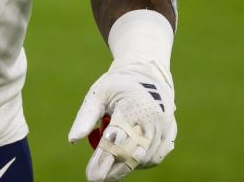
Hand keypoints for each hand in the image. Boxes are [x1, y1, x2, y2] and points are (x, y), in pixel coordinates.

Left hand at [68, 58, 175, 180]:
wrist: (148, 73)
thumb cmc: (118, 84)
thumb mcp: (98, 94)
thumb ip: (86, 117)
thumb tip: (72, 140)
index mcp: (131, 108)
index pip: (116, 141)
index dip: (103, 161)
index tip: (92, 176)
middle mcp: (151, 120)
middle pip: (132, 155)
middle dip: (114, 170)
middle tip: (97, 178)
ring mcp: (164, 128)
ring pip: (145, 159)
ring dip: (127, 166)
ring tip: (110, 163)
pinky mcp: (171, 133)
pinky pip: (155, 157)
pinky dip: (141, 162)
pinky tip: (129, 157)